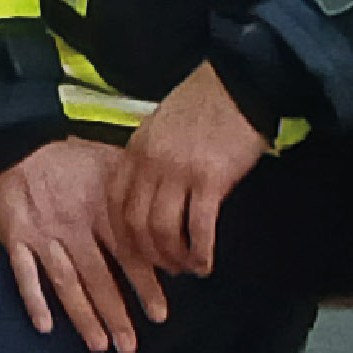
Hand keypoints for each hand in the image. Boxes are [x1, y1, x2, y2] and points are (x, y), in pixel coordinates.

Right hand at [0, 135, 167, 352]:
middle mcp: (74, 227)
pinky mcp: (15, 239)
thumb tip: (165, 205)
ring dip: (83, 316)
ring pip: (66, 283)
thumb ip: (133, 185)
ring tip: (98, 345)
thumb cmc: (62, 153)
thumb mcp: (106, 159)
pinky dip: (34, 300)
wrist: (11, 141)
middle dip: (116, 314)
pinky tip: (45, 327)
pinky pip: (24, 275)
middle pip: (98, 278)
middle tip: (129, 345)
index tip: (159, 313)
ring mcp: (43, 235)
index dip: (144, 285)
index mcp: (100, 209)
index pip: (128, 254)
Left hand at [106, 66, 272, 283]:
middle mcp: (151, 164)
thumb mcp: (159, 125)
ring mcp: (179, 172)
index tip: (134, 253)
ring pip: (164, 231)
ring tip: (187, 268)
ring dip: (174, 257)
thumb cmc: (202, 104)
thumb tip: (144, 191)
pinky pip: (199, 226)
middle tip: (164, 268)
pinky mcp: (210, 179)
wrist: (238, 84)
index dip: (122, 234)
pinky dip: (200, 251)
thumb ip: (147, 156)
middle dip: (148, 254)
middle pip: (136, 223)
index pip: (114, 203)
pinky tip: (205, 263)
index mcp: (135, 150)